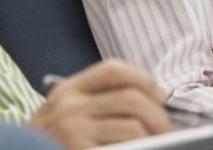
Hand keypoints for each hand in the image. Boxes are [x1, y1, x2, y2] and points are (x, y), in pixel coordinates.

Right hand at [29, 59, 172, 149]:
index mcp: (66, 91)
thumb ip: (92, 104)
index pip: (113, 70)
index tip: (159, 95)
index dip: (143, 80)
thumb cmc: (44, 144)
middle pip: (130, 97)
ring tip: (158, 145)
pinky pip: (125, 147)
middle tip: (167, 129)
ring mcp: (72, 131)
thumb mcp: (61, 116)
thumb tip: (146, 104)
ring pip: (133, 126)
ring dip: (153, 136)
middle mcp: (68, 107)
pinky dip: (140, 149)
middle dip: (158, 113)